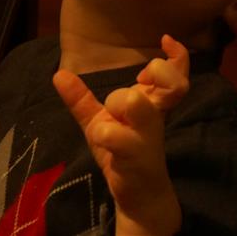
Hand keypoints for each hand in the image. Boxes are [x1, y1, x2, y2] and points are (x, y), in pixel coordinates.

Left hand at [52, 35, 190, 235]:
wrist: (137, 196)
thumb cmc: (122, 153)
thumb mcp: (99, 122)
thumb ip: (82, 99)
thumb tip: (59, 73)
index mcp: (151, 105)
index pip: (176, 75)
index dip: (177, 56)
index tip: (167, 40)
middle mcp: (155, 117)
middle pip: (168, 83)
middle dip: (150, 75)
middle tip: (135, 86)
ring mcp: (148, 137)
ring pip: (137, 104)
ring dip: (119, 104)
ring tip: (112, 118)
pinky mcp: (137, 157)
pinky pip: (115, 136)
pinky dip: (102, 133)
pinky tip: (102, 139)